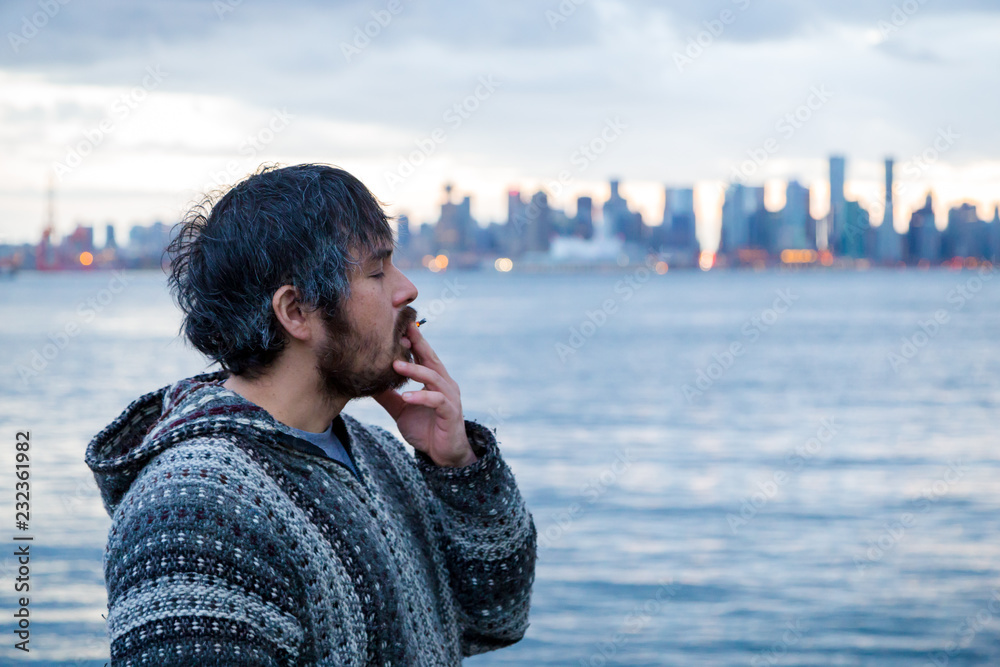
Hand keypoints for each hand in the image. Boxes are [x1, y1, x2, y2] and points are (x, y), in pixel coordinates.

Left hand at [373, 321, 477, 466]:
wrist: (444, 455)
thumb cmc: (426, 429)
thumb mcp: (401, 410)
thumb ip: (388, 395)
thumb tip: (367, 382)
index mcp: (433, 379)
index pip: (422, 354)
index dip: (412, 340)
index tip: (396, 326)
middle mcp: (444, 383)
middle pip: (430, 358)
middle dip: (416, 343)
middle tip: (400, 329)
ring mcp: (449, 396)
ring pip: (432, 377)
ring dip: (414, 370)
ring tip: (395, 365)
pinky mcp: (450, 412)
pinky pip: (436, 401)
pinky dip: (421, 397)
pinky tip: (406, 397)